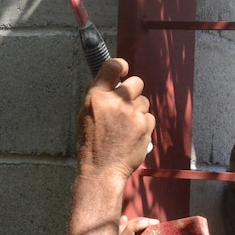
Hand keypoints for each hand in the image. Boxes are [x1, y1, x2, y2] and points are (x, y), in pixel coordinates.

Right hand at [78, 57, 154, 179]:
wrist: (102, 170)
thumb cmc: (91, 144)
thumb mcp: (85, 115)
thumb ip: (98, 96)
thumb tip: (111, 81)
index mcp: (96, 96)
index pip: (112, 66)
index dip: (121, 65)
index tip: (123, 70)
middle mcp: (115, 101)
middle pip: (136, 82)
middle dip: (134, 91)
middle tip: (127, 104)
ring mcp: (132, 113)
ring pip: (144, 101)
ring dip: (138, 110)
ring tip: (126, 126)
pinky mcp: (145, 125)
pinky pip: (149, 117)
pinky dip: (144, 124)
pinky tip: (133, 135)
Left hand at [114, 215, 158, 234]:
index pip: (126, 234)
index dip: (139, 224)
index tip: (154, 223)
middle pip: (117, 229)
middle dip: (134, 222)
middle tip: (150, 223)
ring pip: (108, 233)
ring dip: (121, 225)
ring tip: (130, 220)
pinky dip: (112, 231)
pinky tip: (119, 225)